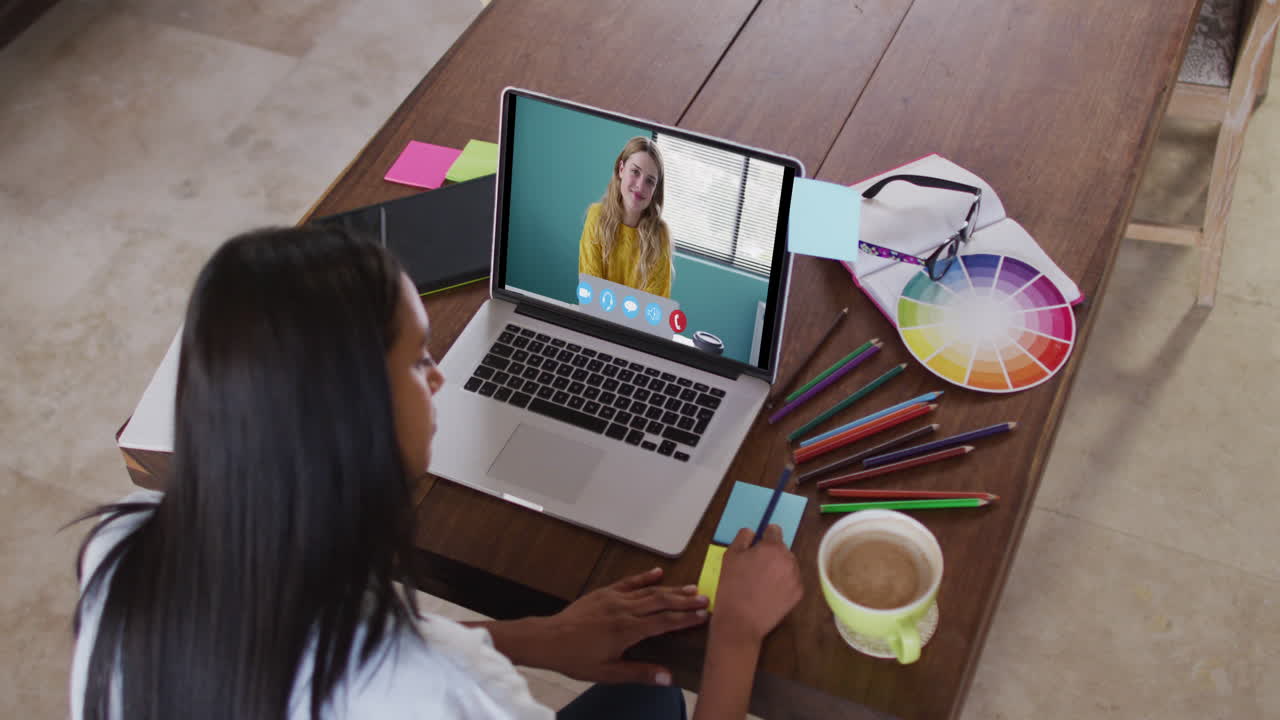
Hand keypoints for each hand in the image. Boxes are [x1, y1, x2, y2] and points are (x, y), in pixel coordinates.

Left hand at [527, 567, 708, 684]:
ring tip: (691, 587)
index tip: (704, 615)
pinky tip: (658, 573)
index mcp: (628, 630)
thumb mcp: (608, 673)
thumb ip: (639, 673)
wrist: (548, 639)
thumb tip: (667, 677)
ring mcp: (614, 598)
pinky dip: (645, 577)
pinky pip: (629, 582)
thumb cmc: (576, 658)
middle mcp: (624, 610)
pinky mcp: (604, 593)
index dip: (686, 618)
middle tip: (705, 599)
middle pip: (661, 602)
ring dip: (671, 589)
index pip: (664, 621)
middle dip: (685, 600)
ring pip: (649, 590)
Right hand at [711, 525, 802, 644]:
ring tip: (762, 582)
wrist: (740, 621)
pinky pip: (792, 581)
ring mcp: (796, 577)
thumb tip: (752, 532)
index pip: (774, 530)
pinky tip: (769, 592)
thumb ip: (742, 538)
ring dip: (779, 567)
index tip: (757, 545)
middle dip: (771, 553)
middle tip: (756, 567)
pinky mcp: (798, 594)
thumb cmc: (732, 587)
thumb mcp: (730, 556)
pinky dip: (784, 583)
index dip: (764, 536)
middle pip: (782, 548)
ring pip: (788, 564)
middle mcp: (788, 560)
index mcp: (772, 547)